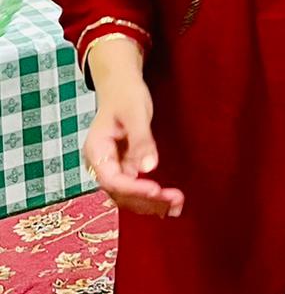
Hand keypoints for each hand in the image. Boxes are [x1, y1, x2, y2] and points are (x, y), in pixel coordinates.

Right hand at [84, 79, 183, 216]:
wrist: (121, 87)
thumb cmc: (126, 95)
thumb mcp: (136, 114)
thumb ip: (141, 141)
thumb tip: (149, 168)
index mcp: (97, 151)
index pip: (111, 179)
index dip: (132, 189)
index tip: (156, 190)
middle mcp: (102, 164)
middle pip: (120, 192)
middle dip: (146, 200)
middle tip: (175, 202)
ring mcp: (113, 166)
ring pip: (128, 194)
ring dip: (151, 202)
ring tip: (178, 206)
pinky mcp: (126, 166)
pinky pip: (136, 186)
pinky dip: (152, 195)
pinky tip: (172, 203)